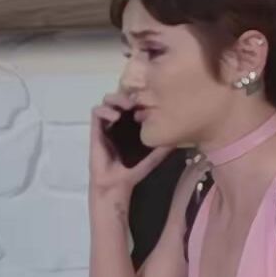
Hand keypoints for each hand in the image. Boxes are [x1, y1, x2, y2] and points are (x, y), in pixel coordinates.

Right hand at [84, 91, 155, 205]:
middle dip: (128, 94)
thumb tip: (180, 135)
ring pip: (108, 100)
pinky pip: (96, 112)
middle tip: (137, 101)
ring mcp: (107, 124)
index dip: (141, 97)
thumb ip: (164, 145)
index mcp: (132, 125)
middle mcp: (119, 121)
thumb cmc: (134, 169)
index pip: (135, 104)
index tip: (150, 100)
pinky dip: (104, 110)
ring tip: (126, 106)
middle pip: (121, 97)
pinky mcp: (96, 129)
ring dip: (116, 98)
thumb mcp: (154, 155)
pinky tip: (115, 117)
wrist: (116, 182)